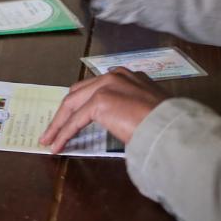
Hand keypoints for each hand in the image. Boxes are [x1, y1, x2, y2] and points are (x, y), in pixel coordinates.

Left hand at [39, 68, 167, 152]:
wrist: (170, 127)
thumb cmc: (165, 123)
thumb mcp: (146, 108)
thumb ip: (130, 106)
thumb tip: (122, 119)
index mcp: (125, 76)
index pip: (94, 88)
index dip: (79, 103)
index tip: (71, 117)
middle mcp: (113, 76)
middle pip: (78, 93)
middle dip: (63, 112)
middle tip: (53, 129)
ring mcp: (105, 86)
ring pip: (72, 105)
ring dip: (58, 124)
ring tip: (49, 139)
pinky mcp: (99, 102)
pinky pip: (75, 121)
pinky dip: (63, 133)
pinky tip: (57, 145)